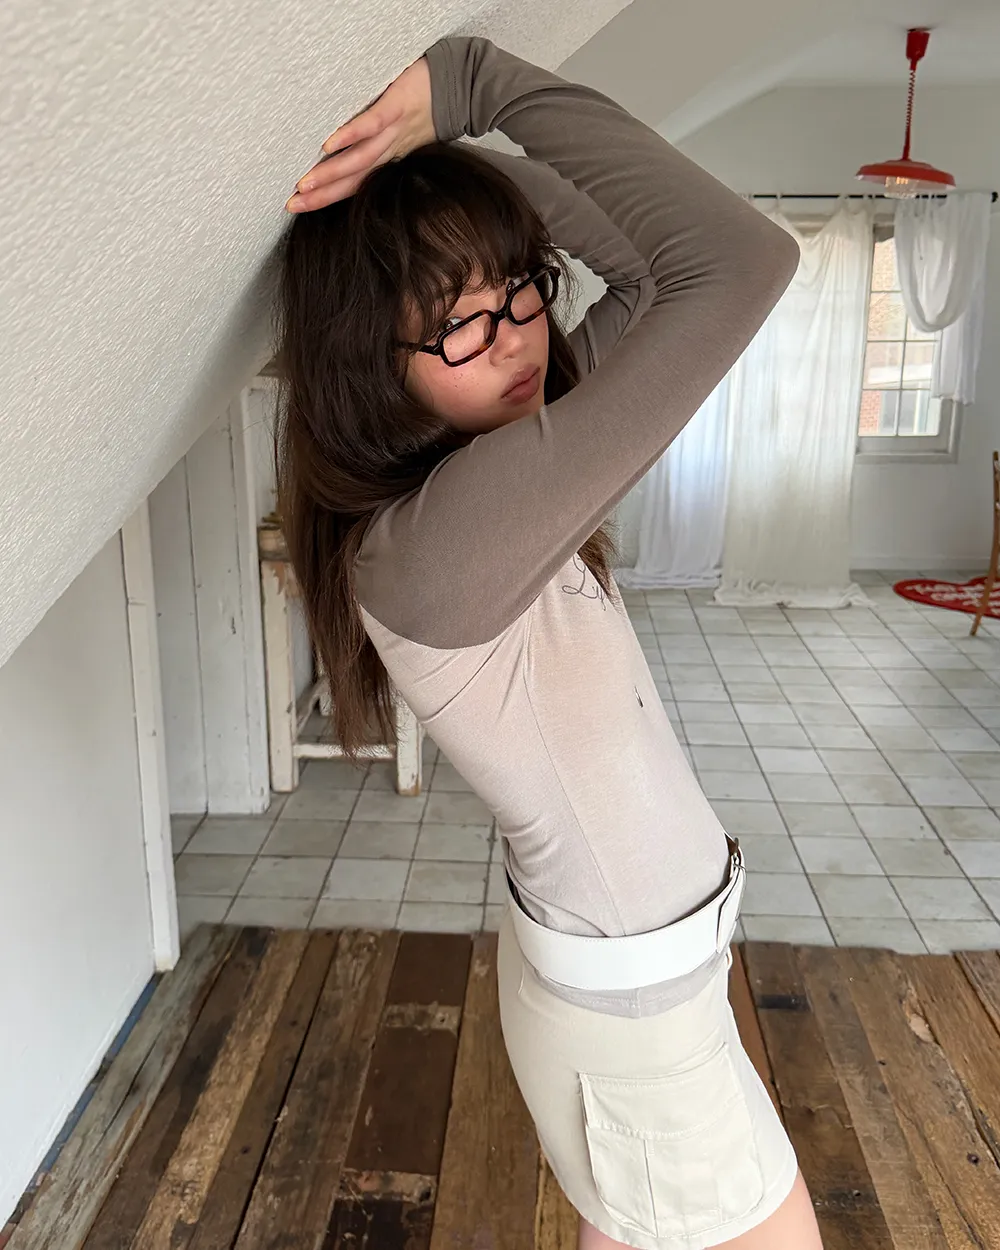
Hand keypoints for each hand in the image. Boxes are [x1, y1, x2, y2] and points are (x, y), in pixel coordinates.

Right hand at [285, 56, 433, 212]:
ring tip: (304, 185)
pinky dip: (350, 136)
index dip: (329, 198)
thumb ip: (383, 142)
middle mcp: (390, 152)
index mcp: (390, 159)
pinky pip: (370, 125)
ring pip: (359, 160)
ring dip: (331, 175)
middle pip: (353, 180)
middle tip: (292, 205)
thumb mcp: (407, 132)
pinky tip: (329, 145)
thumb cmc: (432, 106)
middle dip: (321, 196)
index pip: (356, 184)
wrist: (463, 86)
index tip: (300, 208)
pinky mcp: (396, 108)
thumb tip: (352, 148)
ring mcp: (393, 132)